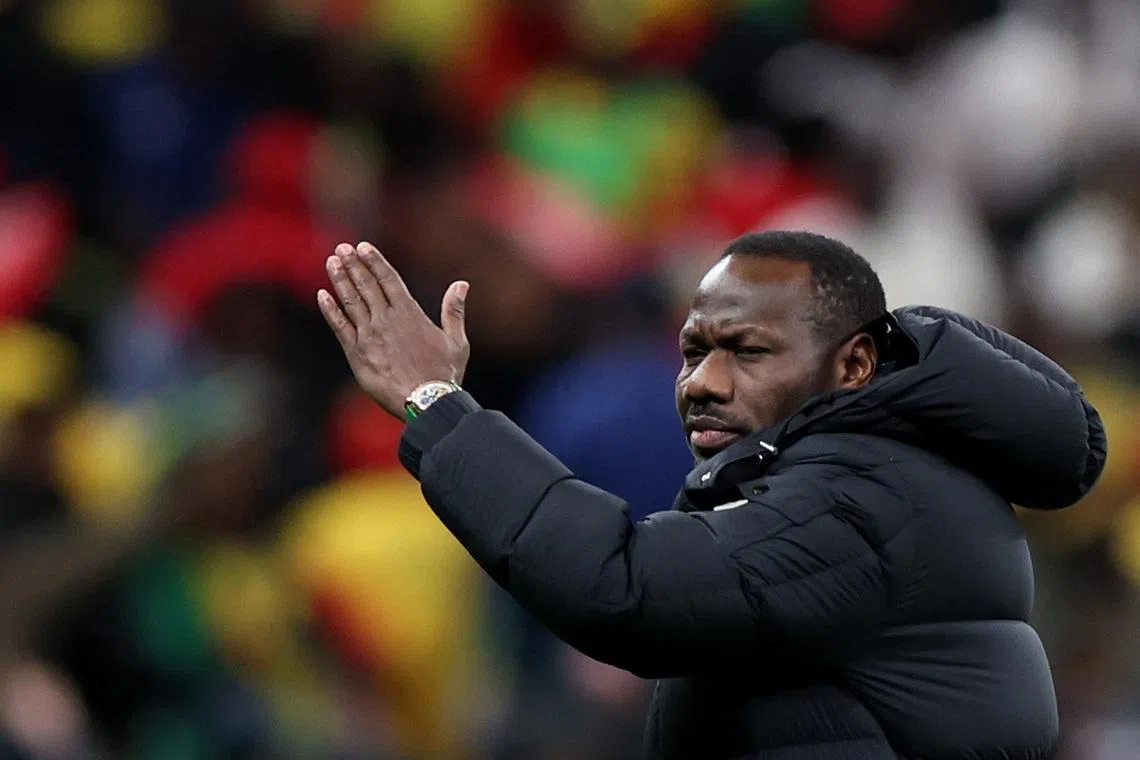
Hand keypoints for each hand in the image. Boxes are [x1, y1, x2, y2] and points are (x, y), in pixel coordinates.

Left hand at [318, 242, 469, 418]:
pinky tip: (322, 295)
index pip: (388, 279)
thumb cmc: (444, 374)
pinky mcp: (356, 353)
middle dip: (353, 264)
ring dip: (340, 280)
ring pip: (350, 301)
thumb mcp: (457, 341)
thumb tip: (461, 285)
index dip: (374, 261)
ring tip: (332, 262)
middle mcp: (386, 319)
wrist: (425, 401)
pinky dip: (330, 310)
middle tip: (341, 248)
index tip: (363, 246)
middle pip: (366, 285)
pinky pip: (339, 326)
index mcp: (410, 313)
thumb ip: (454, 311)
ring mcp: (369, 335)